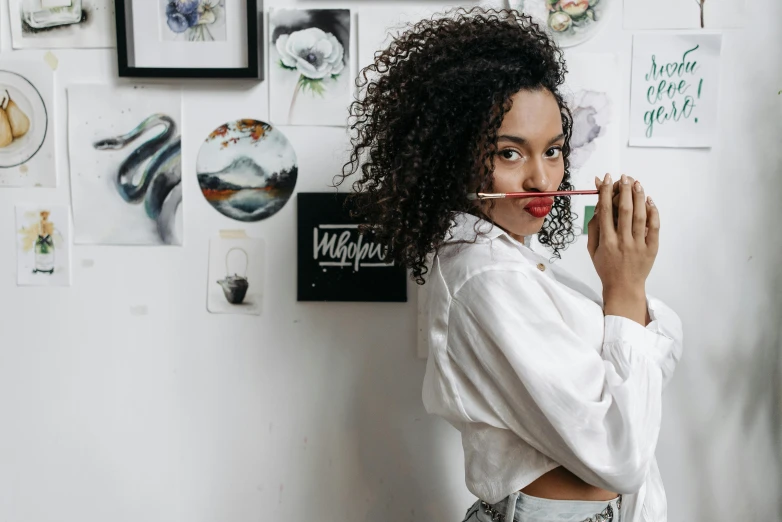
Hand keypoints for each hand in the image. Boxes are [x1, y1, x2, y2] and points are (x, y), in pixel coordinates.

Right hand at [587, 174, 658, 322]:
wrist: (624, 287)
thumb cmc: (605, 267)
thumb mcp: (592, 249)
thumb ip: (594, 227)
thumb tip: (599, 205)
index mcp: (606, 241)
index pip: (606, 210)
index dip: (606, 192)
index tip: (606, 179)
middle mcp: (623, 241)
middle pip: (625, 210)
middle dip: (624, 190)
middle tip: (624, 177)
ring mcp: (639, 245)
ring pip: (641, 216)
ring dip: (639, 197)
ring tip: (637, 183)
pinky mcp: (652, 248)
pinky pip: (654, 227)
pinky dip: (653, 212)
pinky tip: (649, 201)